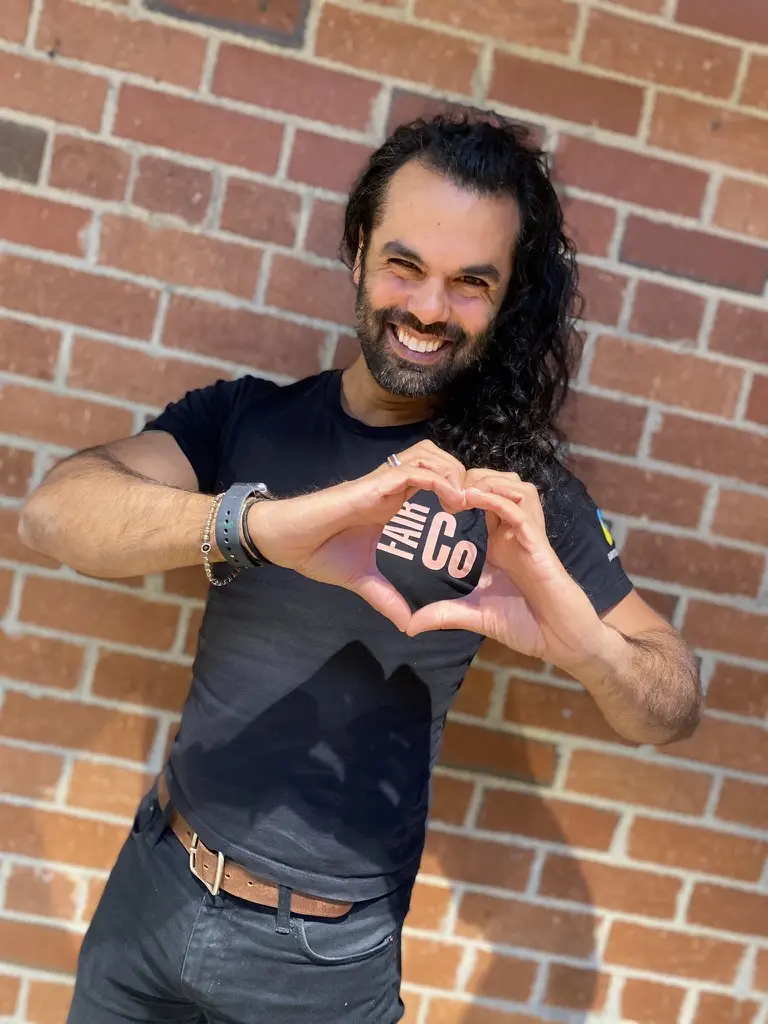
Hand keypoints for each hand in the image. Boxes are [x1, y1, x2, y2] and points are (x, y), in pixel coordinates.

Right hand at [247, 442, 463, 630]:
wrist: (286, 542)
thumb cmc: (318, 552)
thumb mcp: (363, 581)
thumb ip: (387, 598)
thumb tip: (408, 626)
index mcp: (393, 504)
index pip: (435, 482)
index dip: (460, 491)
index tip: (480, 515)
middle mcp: (391, 488)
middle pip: (439, 460)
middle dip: (464, 475)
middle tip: (478, 502)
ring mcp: (382, 483)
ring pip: (429, 456)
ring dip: (453, 473)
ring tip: (468, 500)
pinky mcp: (372, 485)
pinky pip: (411, 471)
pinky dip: (436, 480)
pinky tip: (453, 500)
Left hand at [405, 470, 609, 670]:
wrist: (561, 643)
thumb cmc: (526, 626)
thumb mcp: (476, 616)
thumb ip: (445, 614)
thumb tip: (410, 625)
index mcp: (499, 542)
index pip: (480, 500)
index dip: (457, 492)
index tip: (431, 498)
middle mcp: (513, 533)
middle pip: (497, 483)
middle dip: (471, 477)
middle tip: (445, 490)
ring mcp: (528, 537)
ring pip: (514, 487)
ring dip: (487, 482)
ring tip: (460, 490)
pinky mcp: (540, 546)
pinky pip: (520, 512)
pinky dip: (498, 500)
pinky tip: (475, 499)